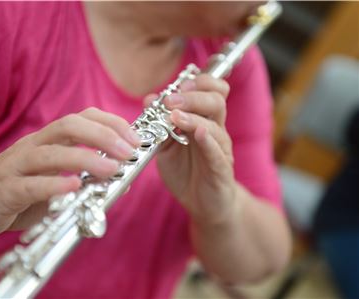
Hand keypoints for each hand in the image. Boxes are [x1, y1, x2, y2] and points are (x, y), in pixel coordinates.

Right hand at [0, 108, 139, 239]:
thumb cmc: (16, 189)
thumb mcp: (53, 179)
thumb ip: (83, 178)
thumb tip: (121, 179)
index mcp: (47, 141)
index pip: (82, 119)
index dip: (111, 123)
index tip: (135, 139)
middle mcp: (33, 147)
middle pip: (68, 127)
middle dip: (103, 136)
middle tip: (128, 151)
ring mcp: (16, 167)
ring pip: (51, 154)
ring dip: (84, 159)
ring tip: (111, 169)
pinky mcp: (3, 190)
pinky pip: (30, 185)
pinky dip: (53, 185)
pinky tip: (74, 187)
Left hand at [144, 74, 237, 224]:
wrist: (202, 204)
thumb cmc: (186, 172)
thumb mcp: (166, 145)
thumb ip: (159, 124)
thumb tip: (149, 99)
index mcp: (203, 120)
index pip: (212, 91)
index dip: (199, 82)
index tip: (178, 85)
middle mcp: (215, 131)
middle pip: (216, 101)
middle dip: (192, 96)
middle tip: (170, 100)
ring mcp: (220, 149)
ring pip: (215, 124)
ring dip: (194, 116)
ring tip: (175, 115)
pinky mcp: (221, 169)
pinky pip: (217, 152)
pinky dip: (208, 140)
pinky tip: (198, 133)